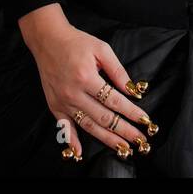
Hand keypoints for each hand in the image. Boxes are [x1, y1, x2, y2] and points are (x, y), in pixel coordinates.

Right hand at [18, 4, 154, 160]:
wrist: (47, 40)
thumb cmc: (76, 42)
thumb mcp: (101, 49)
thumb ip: (118, 70)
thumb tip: (133, 90)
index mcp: (86, 77)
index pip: (114, 100)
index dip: (131, 112)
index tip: (144, 120)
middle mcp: (73, 93)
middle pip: (103, 117)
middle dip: (124, 130)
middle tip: (140, 140)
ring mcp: (62, 101)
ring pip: (88, 125)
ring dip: (106, 139)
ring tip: (122, 148)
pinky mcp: (54, 105)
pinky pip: (64, 126)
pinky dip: (72, 141)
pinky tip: (80, 153)